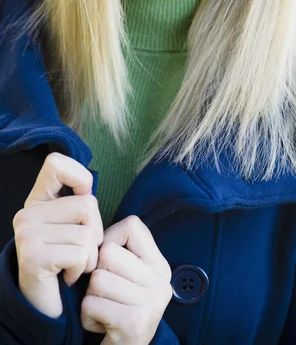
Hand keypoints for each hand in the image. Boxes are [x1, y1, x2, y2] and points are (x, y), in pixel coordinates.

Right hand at [13, 152, 102, 317]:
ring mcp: (26, 234)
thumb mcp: (71, 225)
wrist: (45, 306)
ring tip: (73, 265)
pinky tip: (67, 276)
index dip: (80, 176)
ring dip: (90, 254)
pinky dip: (82, 267)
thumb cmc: (67, 262)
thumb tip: (89, 184)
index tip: (83, 197)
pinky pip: (80, 252)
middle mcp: (26, 214)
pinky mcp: (33, 257)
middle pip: (88, 204)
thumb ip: (78, 201)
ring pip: (87, 231)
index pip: (56, 163)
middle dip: (96, 231)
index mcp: (37, 200)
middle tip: (79, 250)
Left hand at [81, 215, 172, 344]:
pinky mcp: (135, 322)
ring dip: (90, 298)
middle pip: (108, 253)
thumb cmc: (117, 310)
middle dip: (96, 275)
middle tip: (106, 295)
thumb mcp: (128, 278)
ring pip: (97, 279)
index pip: (131, 225)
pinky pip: (91, 304)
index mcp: (159, 265)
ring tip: (105, 310)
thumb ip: (120, 251)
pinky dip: (88, 317)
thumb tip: (93, 229)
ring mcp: (151, 302)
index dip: (110, 239)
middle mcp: (161, 281)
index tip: (110, 264)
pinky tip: (103, 325)